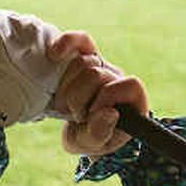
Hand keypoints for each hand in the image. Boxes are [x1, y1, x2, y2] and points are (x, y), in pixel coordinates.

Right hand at [49, 32, 144, 156]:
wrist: (77, 130)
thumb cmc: (90, 137)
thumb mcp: (93, 145)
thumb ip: (99, 134)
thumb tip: (109, 113)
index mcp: (132, 100)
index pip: (129, 85)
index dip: (107, 98)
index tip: (91, 115)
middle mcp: (118, 78)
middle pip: (98, 74)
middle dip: (79, 99)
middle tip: (77, 116)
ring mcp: (100, 64)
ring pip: (82, 63)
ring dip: (67, 89)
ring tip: (67, 106)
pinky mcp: (82, 54)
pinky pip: (79, 40)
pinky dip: (65, 44)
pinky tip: (54, 55)